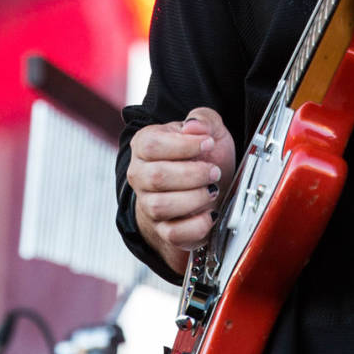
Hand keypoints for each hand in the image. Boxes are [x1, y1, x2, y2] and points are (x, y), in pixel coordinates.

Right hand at [128, 108, 236, 268]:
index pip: (152, 145)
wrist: (207, 188)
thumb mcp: (209, 130)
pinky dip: (197, 225)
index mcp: (145, 145)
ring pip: (161, 206)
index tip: (208, 144)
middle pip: (156, 177)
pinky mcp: (163, 230)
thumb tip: (193, 126)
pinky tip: (210, 213)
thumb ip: (203, 119)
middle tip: (213, 171)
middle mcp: (140, 176)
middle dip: (193, 174)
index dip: (184, 145)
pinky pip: (173, 233)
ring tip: (212, 190)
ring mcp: (148, 205)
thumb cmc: (204, 157)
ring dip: (195, 198)